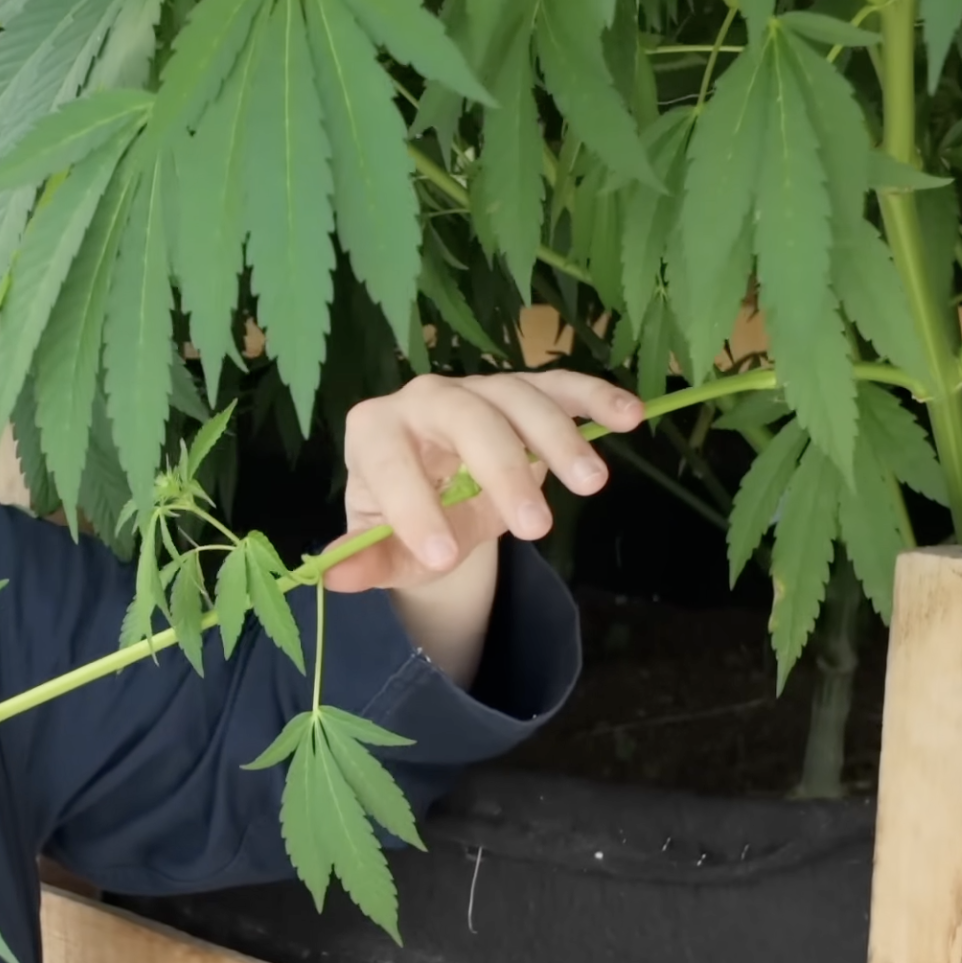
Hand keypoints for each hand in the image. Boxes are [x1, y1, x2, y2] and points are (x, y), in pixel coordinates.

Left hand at [323, 370, 645, 596]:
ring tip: (592, 486)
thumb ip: (365, 559)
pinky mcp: (526, 391)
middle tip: (535, 528)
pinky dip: (596, 397)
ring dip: (559, 438)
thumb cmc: (405, 516)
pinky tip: (630, 417)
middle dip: (502, 470)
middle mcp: (424, 397)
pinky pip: (562, 386)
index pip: (390, 464)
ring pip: (520, 397)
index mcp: (375, 431)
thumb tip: (330, 576)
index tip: (442, 556)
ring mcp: (479, 389)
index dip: (413, 508)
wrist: (439, 489)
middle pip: (466, 416)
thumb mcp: (385, 547)